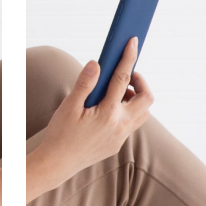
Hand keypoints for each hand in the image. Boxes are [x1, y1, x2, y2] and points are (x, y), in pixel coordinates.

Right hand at [37, 37, 153, 186]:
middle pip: (147, 98)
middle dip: (141, 82)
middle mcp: (120, 125)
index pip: (123, 79)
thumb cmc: (61, 134)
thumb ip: (85, 84)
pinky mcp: (118, 143)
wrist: (58, 163)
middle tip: (126, 75)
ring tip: (117, 93)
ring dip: (137, 98)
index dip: (129, 58)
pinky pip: (133, 123)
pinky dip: (129, 111)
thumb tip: (97, 64)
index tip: (132, 42)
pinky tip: (110, 109)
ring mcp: (121, 136)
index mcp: (107, 113)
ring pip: (144, 113)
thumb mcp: (69, 106)